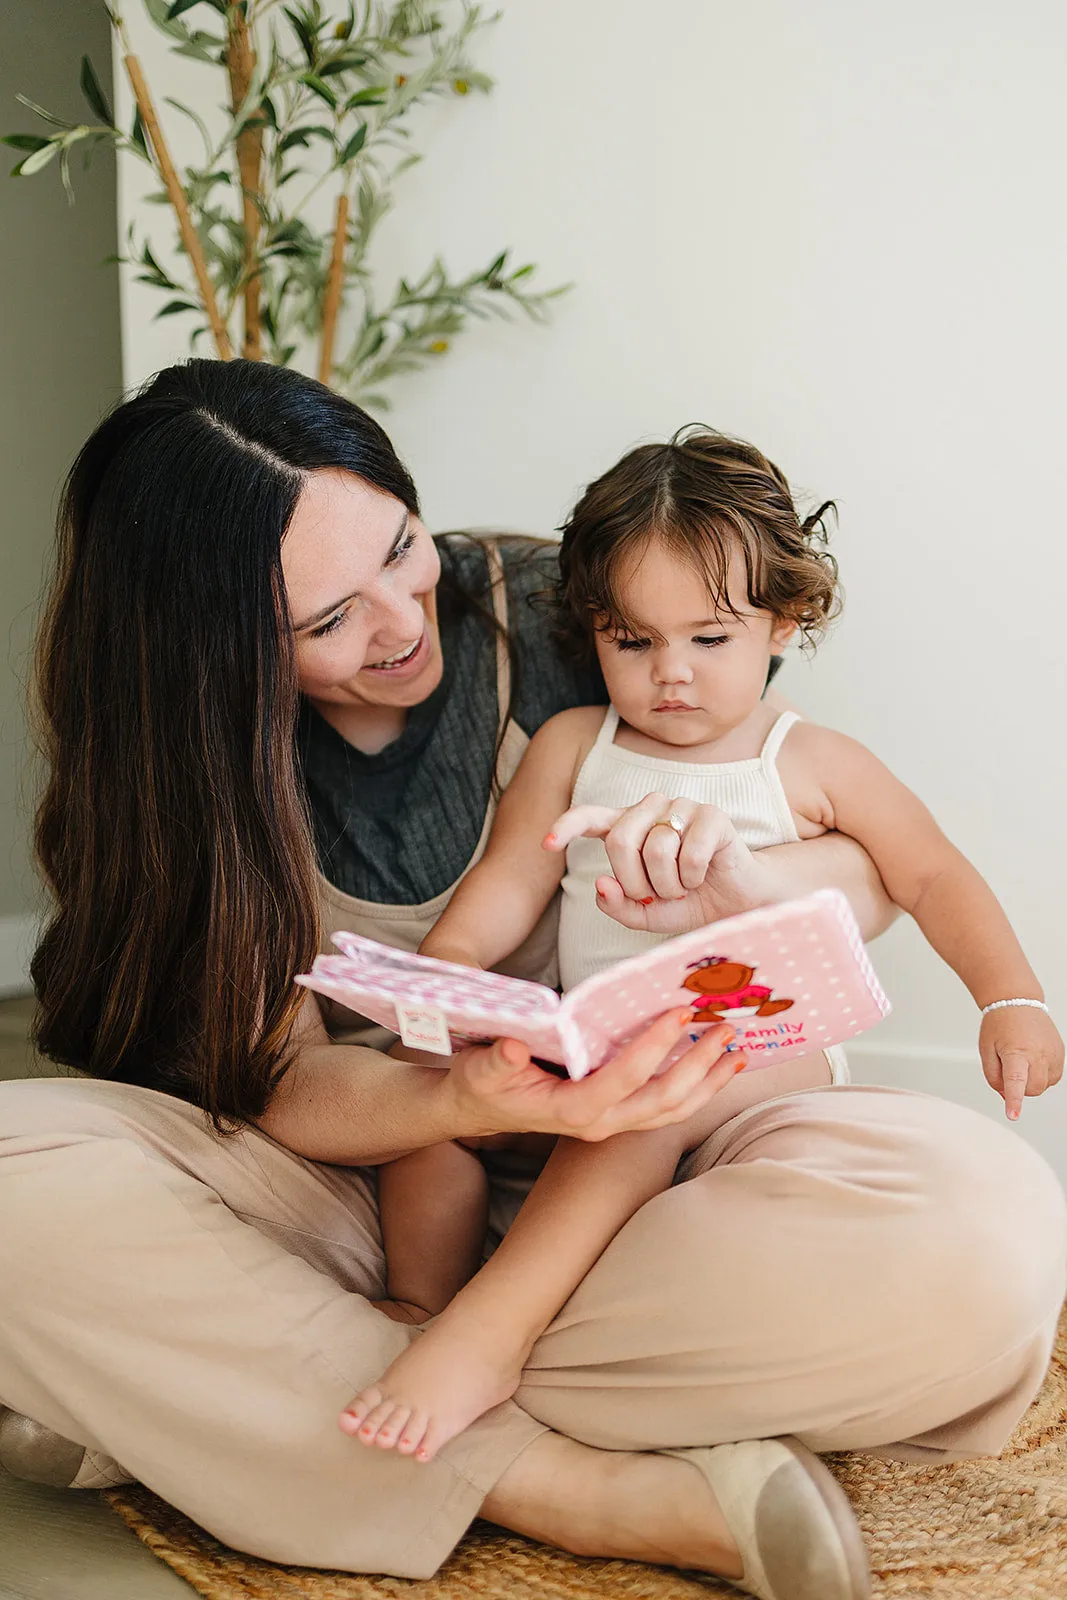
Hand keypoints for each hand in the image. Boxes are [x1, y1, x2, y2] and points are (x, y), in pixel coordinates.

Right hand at [444, 1010, 741, 1142]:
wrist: (477, 1108)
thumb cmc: (481, 1082)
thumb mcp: (481, 1067)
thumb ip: (497, 1060)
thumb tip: (513, 1048)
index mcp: (571, 1109)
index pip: (624, 1079)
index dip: (653, 1048)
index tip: (678, 1014)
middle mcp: (599, 1123)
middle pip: (663, 1100)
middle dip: (698, 1066)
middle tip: (724, 1030)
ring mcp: (612, 1124)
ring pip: (672, 1110)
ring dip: (708, 1081)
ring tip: (736, 1051)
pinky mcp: (618, 1116)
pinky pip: (667, 1108)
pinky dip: (697, 1088)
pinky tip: (717, 1067)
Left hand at [545, 792, 774, 933]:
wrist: (735, 906)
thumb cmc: (686, 903)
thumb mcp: (643, 914)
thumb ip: (617, 904)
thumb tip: (602, 883)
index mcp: (629, 827)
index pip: (590, 817)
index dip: (566, 827)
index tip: (547, 844)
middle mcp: (652, 810)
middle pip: (620, 840)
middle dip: (634, 881)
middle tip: (654, 895)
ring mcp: (682, 807)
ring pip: (655, 847)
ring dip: (668, 883)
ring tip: (682, 886)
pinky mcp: (712, 815)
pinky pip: (688, 851)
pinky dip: (691, 877)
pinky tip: (702, 877)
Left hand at [979, 1006, 1063, 1119]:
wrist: (1018, 1002)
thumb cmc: (1000, 1024)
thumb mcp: (986, 1050)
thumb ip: (993, 1077)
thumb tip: (1006, 1096)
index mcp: (1016, 1052)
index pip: (1015, 1081)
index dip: (1014, 1100)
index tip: (1013, 1115)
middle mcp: (1039, 1053)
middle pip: (1033, 1089)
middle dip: (1020, 1089)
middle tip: (1009, 1068)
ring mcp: (1053, 1054)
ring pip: (1044, 1086)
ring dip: (1031, 1082)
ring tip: (1021, 1060)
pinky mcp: (1060, 1054)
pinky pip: (1052, 1077)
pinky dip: (1041, 1075)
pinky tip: (1032, 1060)